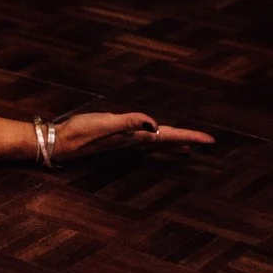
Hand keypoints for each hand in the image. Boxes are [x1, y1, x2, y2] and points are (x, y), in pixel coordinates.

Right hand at [51, 112, 214, 160]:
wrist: (61, 143)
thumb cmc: (82, 131)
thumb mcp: (106, 123)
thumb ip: (129, 122)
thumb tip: (155, 124)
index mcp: (136, 138)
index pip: (169, 137)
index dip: (190, 137)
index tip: (211, 141)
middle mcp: (134, 144)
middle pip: (167, 143)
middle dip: (187, 142)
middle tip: (207, 143)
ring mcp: (126, 145)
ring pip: (157, 146)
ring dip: (173, 146)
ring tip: (188, 150)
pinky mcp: (117, 142)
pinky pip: (144, 144)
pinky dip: (156, 144)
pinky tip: (153, 142)